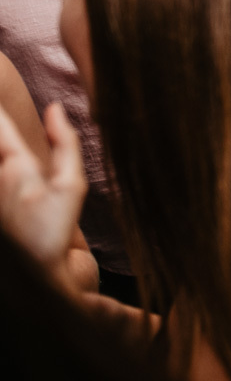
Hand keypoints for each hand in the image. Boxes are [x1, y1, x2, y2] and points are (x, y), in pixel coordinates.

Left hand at [0, 102, 85, 276]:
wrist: (32, 282)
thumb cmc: (55, 233)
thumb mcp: (71, 187)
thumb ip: (64, 143)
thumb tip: (53, 109)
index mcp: (14, 166)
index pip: (0, 121)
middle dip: (4, 127)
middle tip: (1, 101)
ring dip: (5, 150)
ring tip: (17, 157)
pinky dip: (3, 165)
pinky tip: (11, 170)